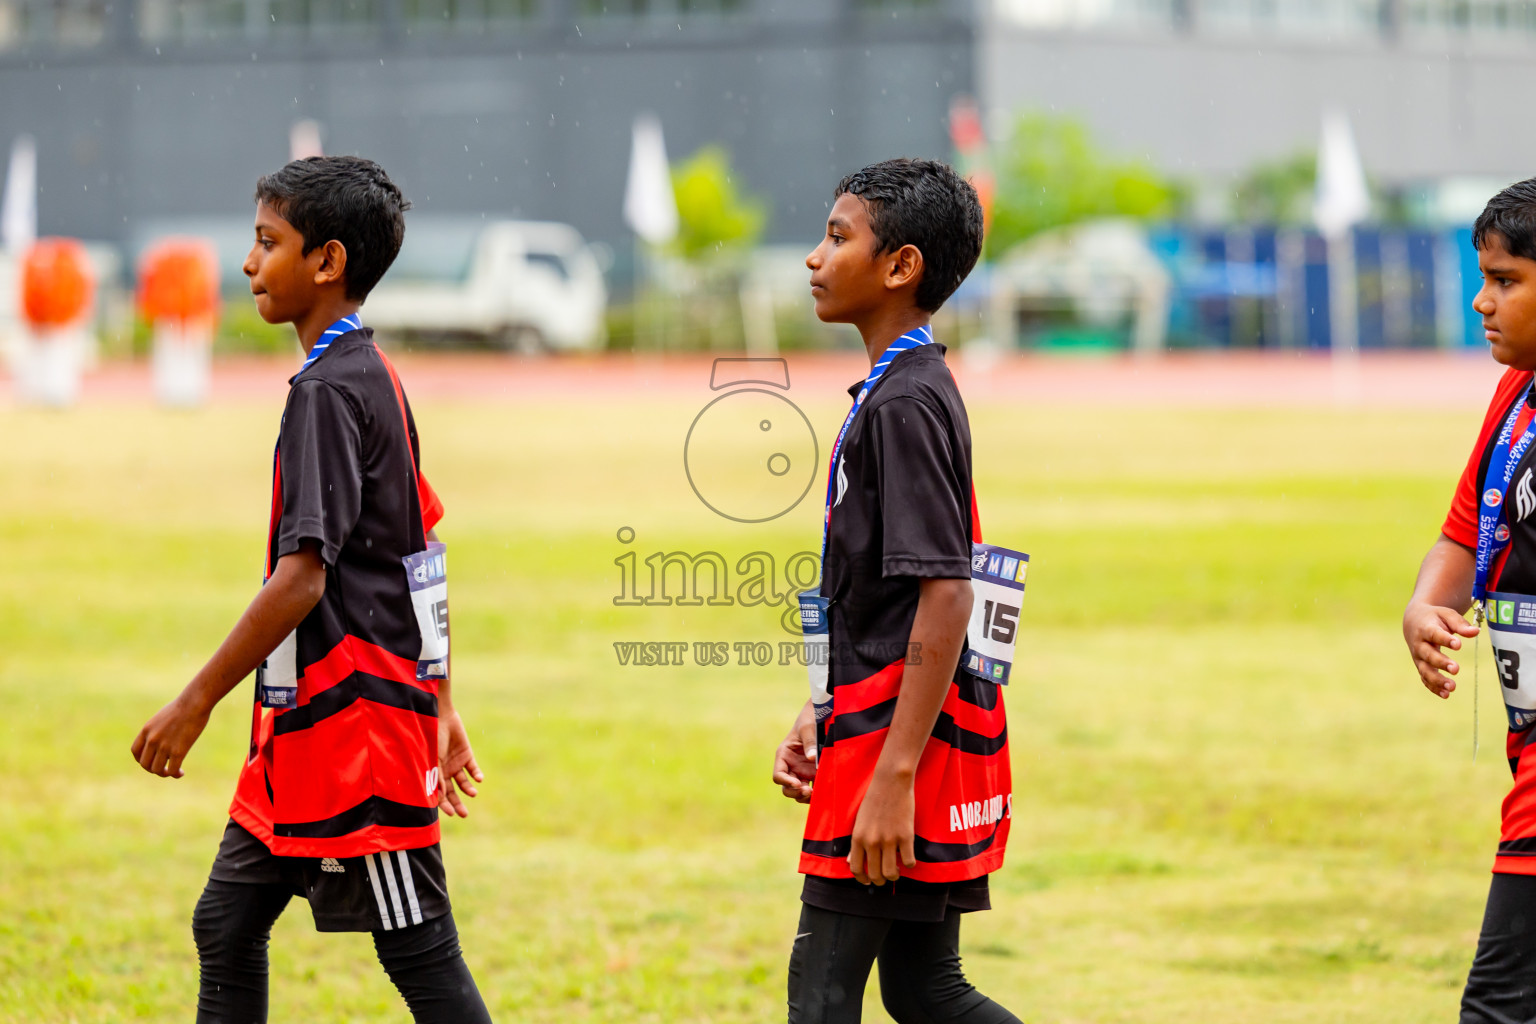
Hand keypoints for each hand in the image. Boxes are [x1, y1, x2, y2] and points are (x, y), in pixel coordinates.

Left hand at [131, 693, 210, 777]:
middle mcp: (152, 740)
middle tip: (164, 768)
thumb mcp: (163, 717)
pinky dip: (175, 774)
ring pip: (157, 769)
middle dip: (153, 769)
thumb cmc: (183, 706)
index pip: (136, 752)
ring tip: (174, 772)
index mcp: (146, 730)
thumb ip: (158, 729)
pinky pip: (172, 770)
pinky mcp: (179, 751)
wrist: (194, 703)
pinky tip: (181, 773)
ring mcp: (164, 746)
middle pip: (145, 764)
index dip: (141, 760)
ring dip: (164, 773)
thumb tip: (162, 738)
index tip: (152, 761)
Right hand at [437, 709, 483, 817]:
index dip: (444, 805)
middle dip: (457, 803)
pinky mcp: (466, 755)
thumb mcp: (432, 761)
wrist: (441, 717)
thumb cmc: (431, 739)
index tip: (451, 814)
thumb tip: (441, 798)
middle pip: (451, 792)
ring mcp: (456, 763)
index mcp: (432, 774)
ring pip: (463, 783)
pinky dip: (476, 775)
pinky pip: (473, 768)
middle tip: (464, 814)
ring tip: (472, 793)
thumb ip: (437, 778)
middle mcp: (444, 771)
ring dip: (468, 789)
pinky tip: (478, 779)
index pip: (438, 794)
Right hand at [772, 701, 817, 802]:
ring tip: (815, 794)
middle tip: (808, 791)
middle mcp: (791, 766)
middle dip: (795, 792)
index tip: (798, 783)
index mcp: (784, 755)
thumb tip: (813, 759)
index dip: (786, 782)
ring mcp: (803, 771)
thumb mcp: (808, 727)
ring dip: (804, 796)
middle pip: (786, 787)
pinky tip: (824, 792)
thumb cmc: (811, 717)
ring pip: (799, 791)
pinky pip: (813, 788)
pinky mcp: (814, 773)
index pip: (778, 775)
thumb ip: (810, 742)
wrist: (823, 713)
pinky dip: (816, 793)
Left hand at [846, 770, 914, 884]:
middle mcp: (872, 842)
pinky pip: (909, 861)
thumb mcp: (859, 821)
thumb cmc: (874, 800)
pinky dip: (909, 864)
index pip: (856, 869)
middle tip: (885, 878)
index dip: (862, 879)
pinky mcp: (906, 836)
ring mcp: (889, 840)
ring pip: (891, 873)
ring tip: (896, 871)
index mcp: (858, 838)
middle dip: (879, 881)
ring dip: (894, 876)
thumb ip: (856, 843)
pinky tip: (908, 857)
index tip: (868, 881)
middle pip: (874, 875)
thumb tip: (851, 862)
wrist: (891, 782)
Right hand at [1404, 601, 1479, 698]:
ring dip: (1437, 680)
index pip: (1434, 634)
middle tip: (1456, 669)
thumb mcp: (1446, 615)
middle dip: (1441, 663)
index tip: (1458, 645)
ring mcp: (1419, 657)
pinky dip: (1434, 688)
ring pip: (1425, 670)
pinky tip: (1446, 695)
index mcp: (1425, 629)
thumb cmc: (1434, 618)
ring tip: (1452, 687)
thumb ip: (1460, 624)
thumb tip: (1476, 632)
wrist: (1413, 622)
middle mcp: (1419, 645)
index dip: (1445, 640)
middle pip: (1428, 655)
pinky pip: (1425, 679)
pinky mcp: (1421, 666)